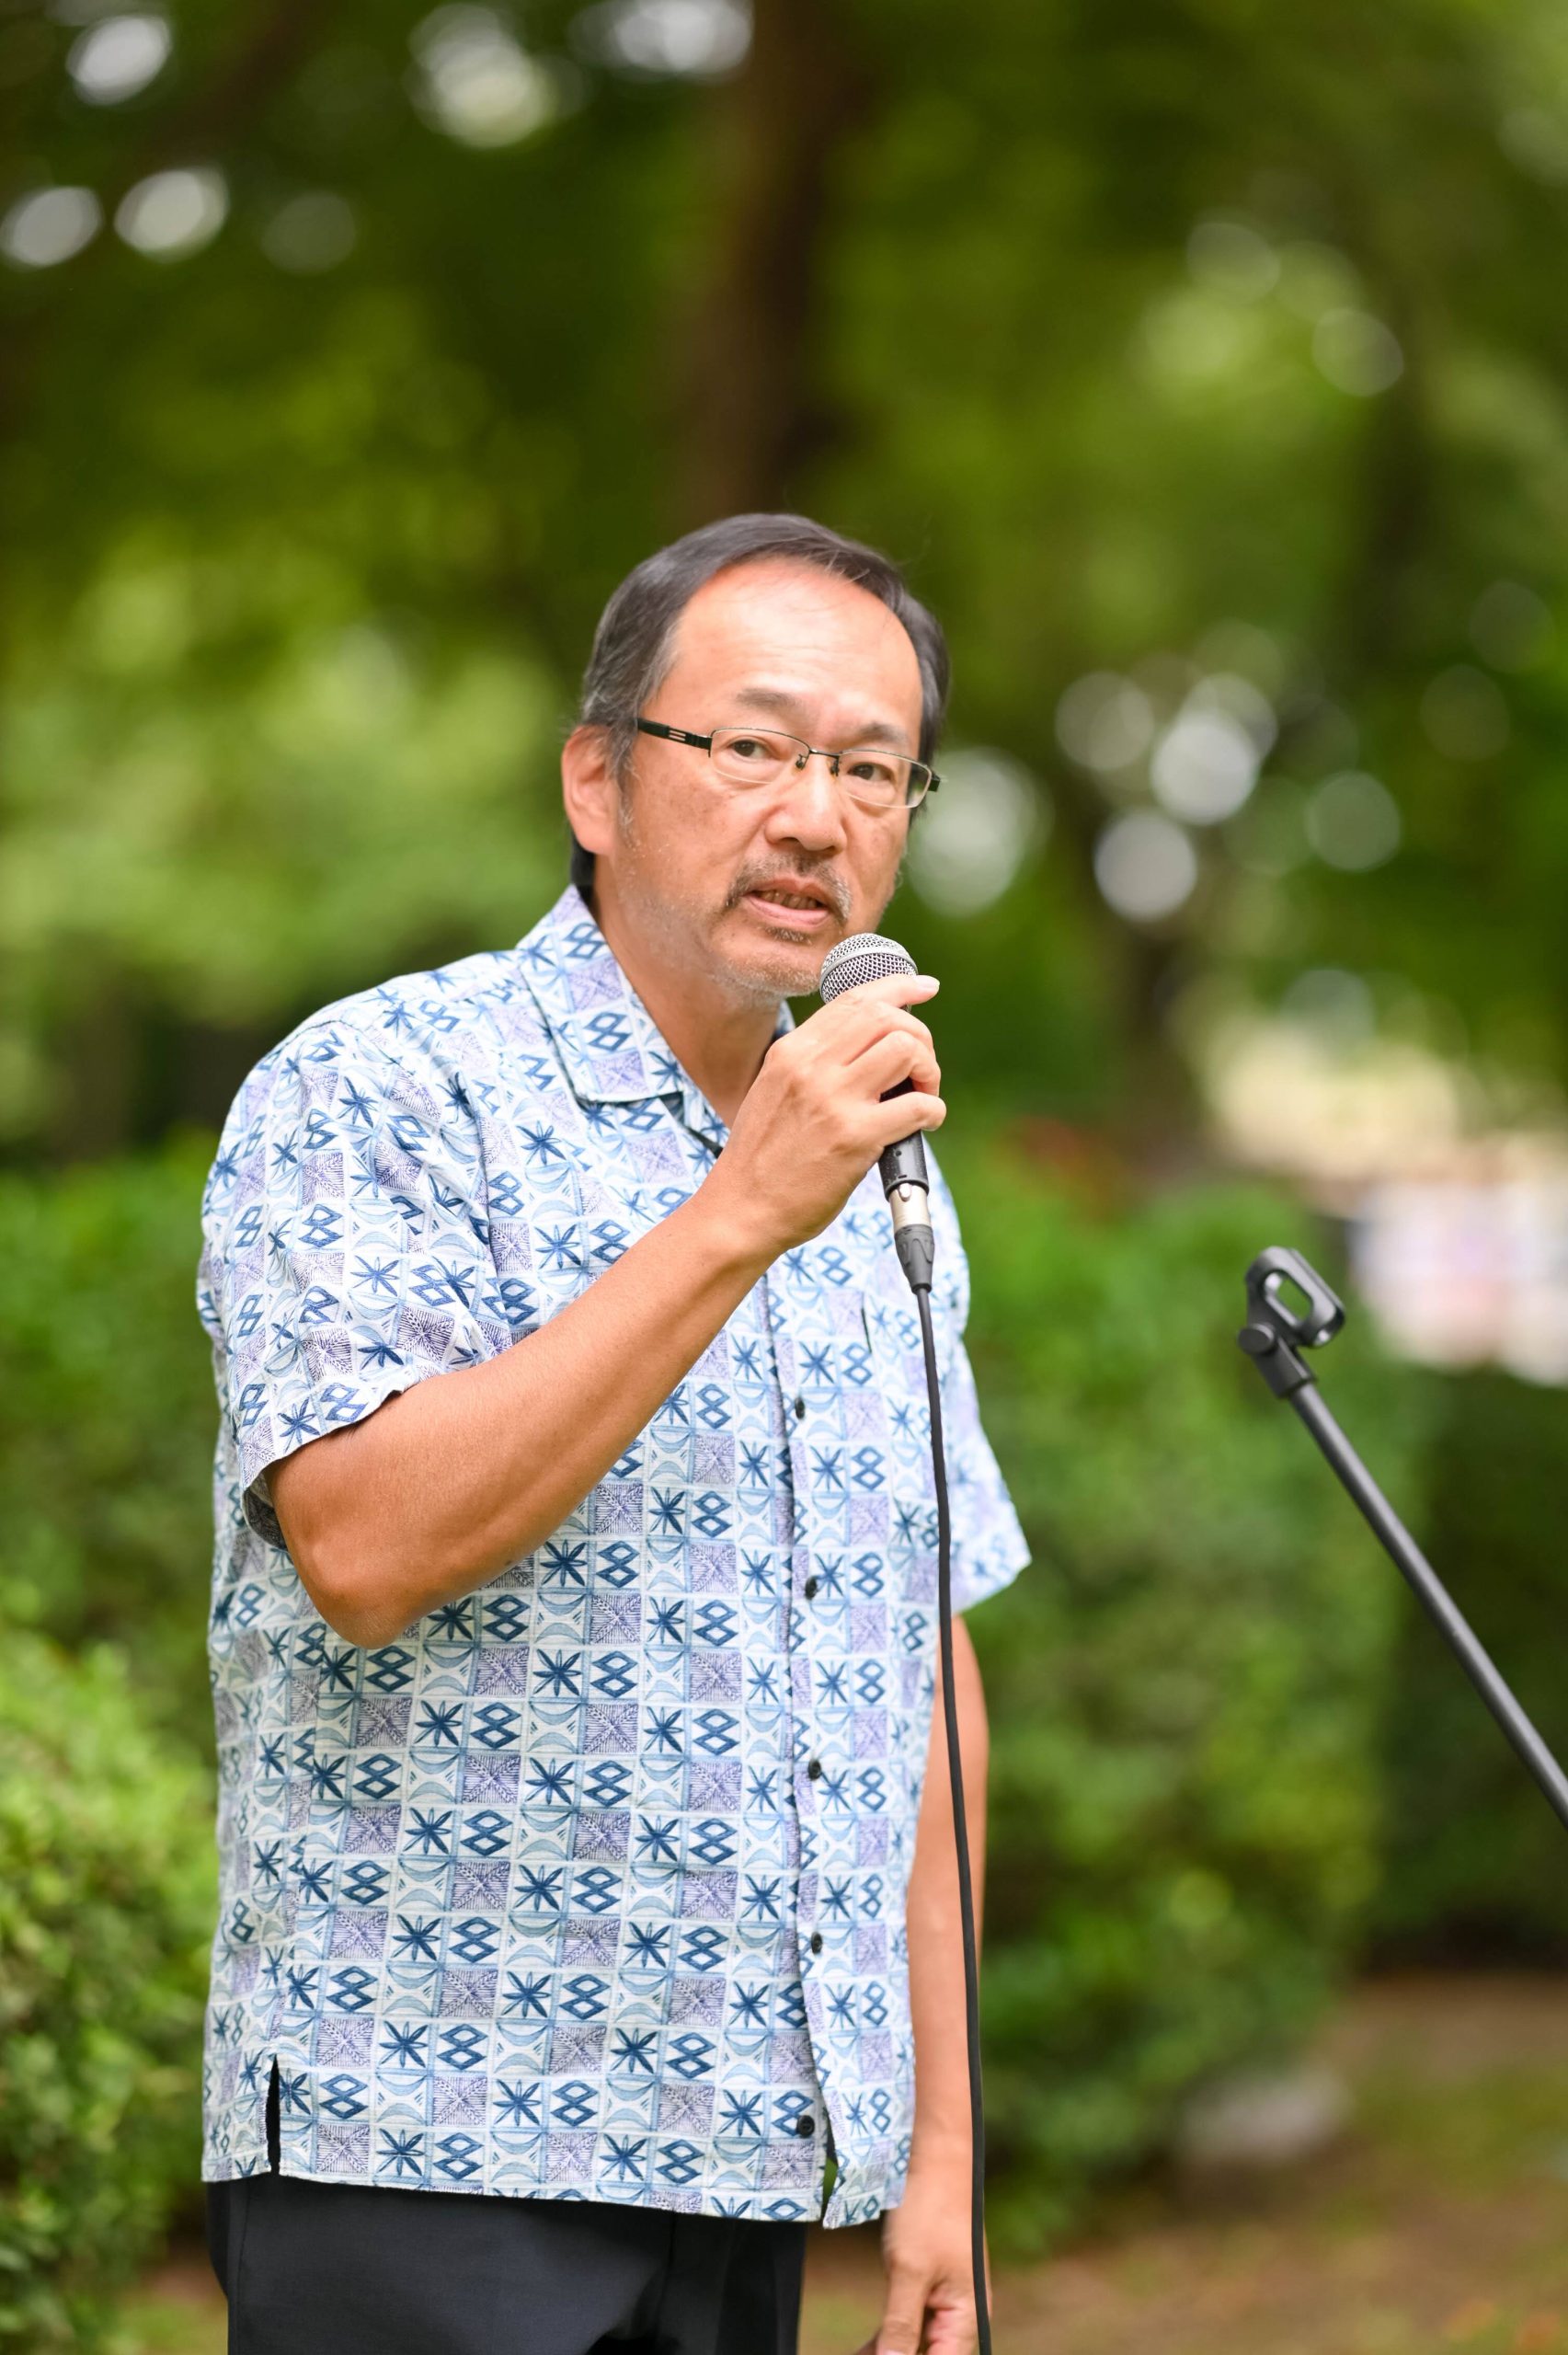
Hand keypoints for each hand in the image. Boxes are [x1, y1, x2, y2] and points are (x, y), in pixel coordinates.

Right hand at [701, 972, 942, 1263]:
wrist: (740, 1210)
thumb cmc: (763, 1159)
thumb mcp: (776, 1091)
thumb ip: (814, 1063)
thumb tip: (869, 1043)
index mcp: (792, 1051)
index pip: (855, 999)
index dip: (899, 987)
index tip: (924, 988)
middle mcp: (810, 1066)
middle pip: (887, 1016)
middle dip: (919, 1037)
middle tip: (920, 1072)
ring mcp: (832, 1100)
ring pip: (906, 1049)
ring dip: (928, 1071)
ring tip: (919, 1097)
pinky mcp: (854, 1138)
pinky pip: (918, 1106)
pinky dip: (933, 1112)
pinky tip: (922, 1125)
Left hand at [855, 2159, 983, 2353]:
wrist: (936, 2157)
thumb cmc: (929, 2208)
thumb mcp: (909, 2270)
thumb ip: (901, 2326)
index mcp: (969, 2318)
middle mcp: (963, 2316)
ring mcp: (947, 2301)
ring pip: (917, 2344)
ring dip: (889, 2352)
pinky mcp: (931, 2286)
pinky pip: (912, 2322)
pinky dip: (889, 2336)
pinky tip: (865, 2349)